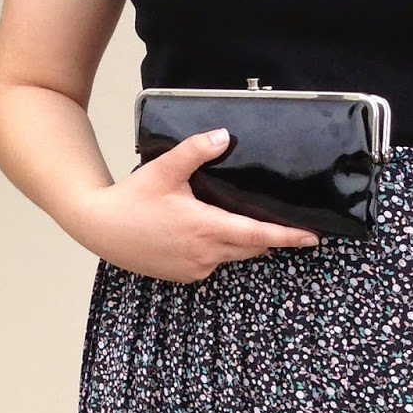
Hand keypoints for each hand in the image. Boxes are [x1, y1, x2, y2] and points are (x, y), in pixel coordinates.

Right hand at [74, 128, 320, 282]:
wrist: (102, 228)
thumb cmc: (132, 199)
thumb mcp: (165, 169)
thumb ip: (196, 151)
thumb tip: (224, 136)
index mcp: (206, 227)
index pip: (258, 235)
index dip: (287, 236)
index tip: (311, 237)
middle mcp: (206, 253)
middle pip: (251, 247)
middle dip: (266, 236)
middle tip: (277, 222)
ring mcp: (196, 268)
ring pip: (233, 256)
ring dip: (241, 242)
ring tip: (236, 222)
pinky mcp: (186, 276)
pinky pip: (214, 263)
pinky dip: (218, 250)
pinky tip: (203, 233)